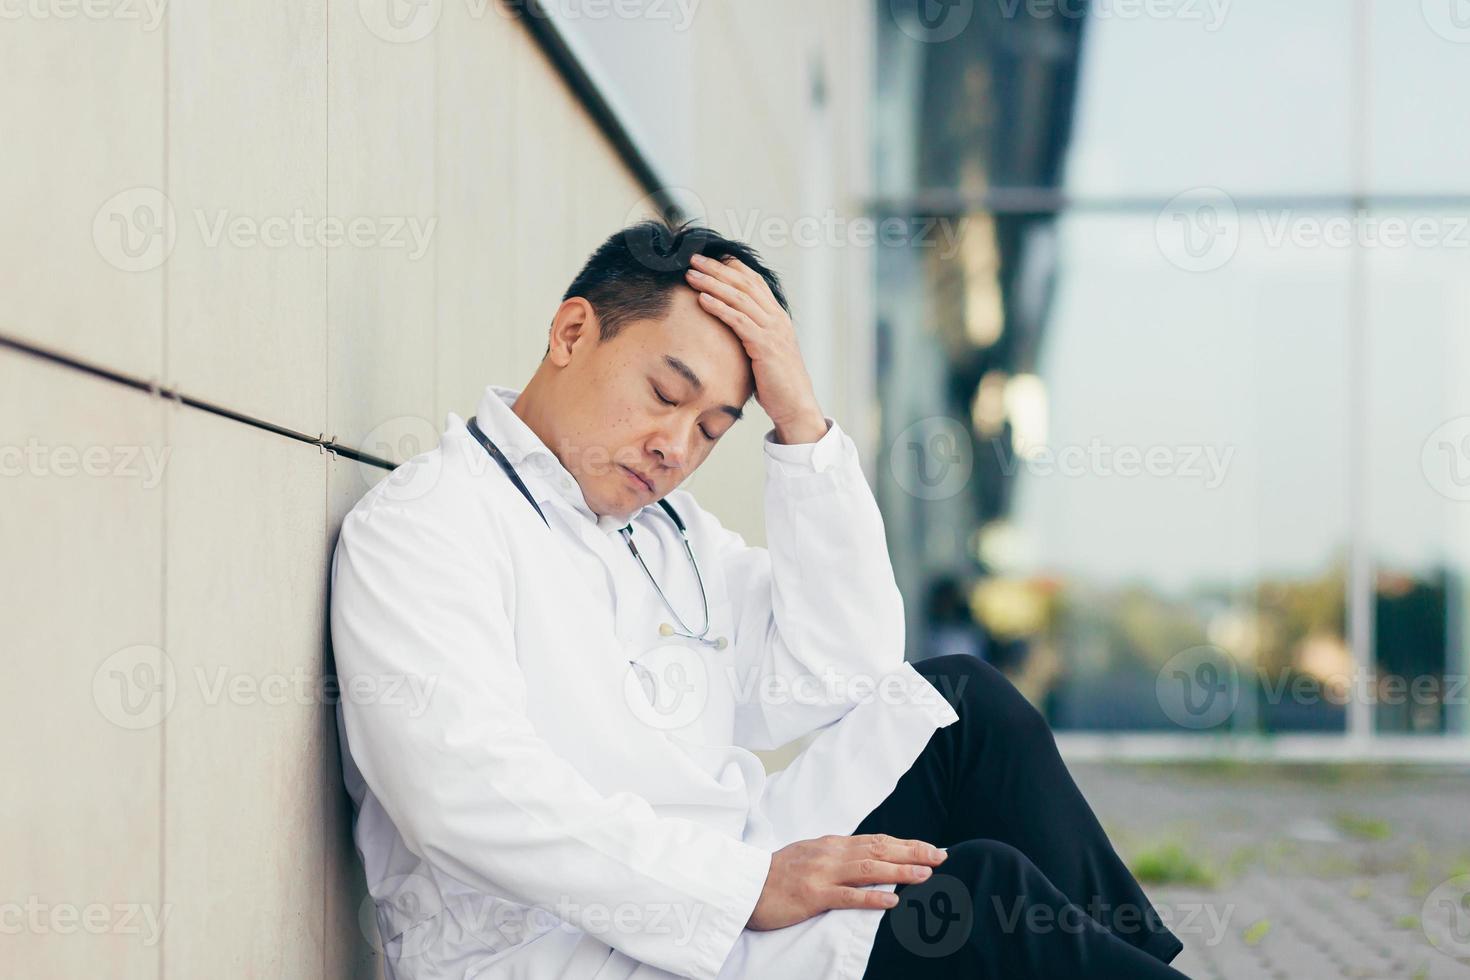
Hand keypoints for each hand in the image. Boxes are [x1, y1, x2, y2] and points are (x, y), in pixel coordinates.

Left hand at [684, 254, 827, 444]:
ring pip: (739, 298)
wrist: (795, 405)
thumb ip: (753, 335)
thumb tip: (732, 330)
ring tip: (691, 275)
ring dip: (712, 283)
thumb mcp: (765, 352)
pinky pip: (738, 320)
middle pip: (744, 284)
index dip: (732, 267)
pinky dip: (719, 307)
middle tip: (693, 258)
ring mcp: (772, 330)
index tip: (710, 257)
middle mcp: (776, 318)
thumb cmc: (777, 383)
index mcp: (777, 317)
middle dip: (717, 269)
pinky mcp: (764, 346)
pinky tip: (702, 299)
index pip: (754, 282)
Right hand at [746, 834, 948, 930]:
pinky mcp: (813, 895)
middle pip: (878, 849)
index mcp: (831, 845)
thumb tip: (867, 858)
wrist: (744, 886)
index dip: (905, 844)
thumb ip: (837, 856)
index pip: (876, 840)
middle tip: (941, 855)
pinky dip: (872, 896)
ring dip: (900, 870)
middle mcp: (830, 854)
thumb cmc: (776, 875)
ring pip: (869, 868)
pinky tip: (892, 900)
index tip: (931, 848)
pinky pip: (848, 896)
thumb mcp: (809, 856)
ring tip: (925, 874)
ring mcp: (822, 873)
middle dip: (912, 852)